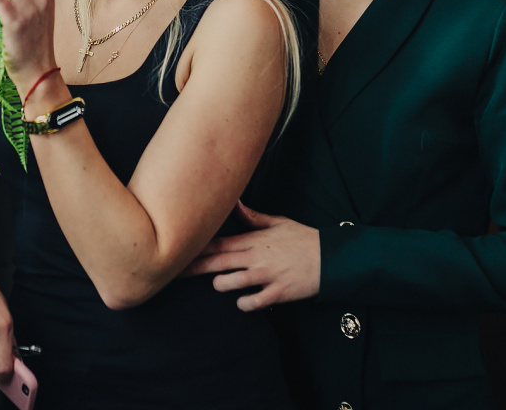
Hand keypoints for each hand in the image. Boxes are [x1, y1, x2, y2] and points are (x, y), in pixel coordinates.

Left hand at [183, 201, 320, 310]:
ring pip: (231, 283)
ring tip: (221, 283)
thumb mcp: (277, 222)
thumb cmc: (303, 238)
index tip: (179, 249)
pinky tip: (243, 300)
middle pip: (217, 263)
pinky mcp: (277, 293)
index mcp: (253, 240)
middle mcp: (255, 258)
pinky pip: (252, 302)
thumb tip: (234, 202)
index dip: (196, 247)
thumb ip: (252, 217)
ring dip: (222, 284)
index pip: (217, 243)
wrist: (330, 258)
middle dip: (194, 268)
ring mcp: (266, 276)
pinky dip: (244, 303)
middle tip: (174, 273)